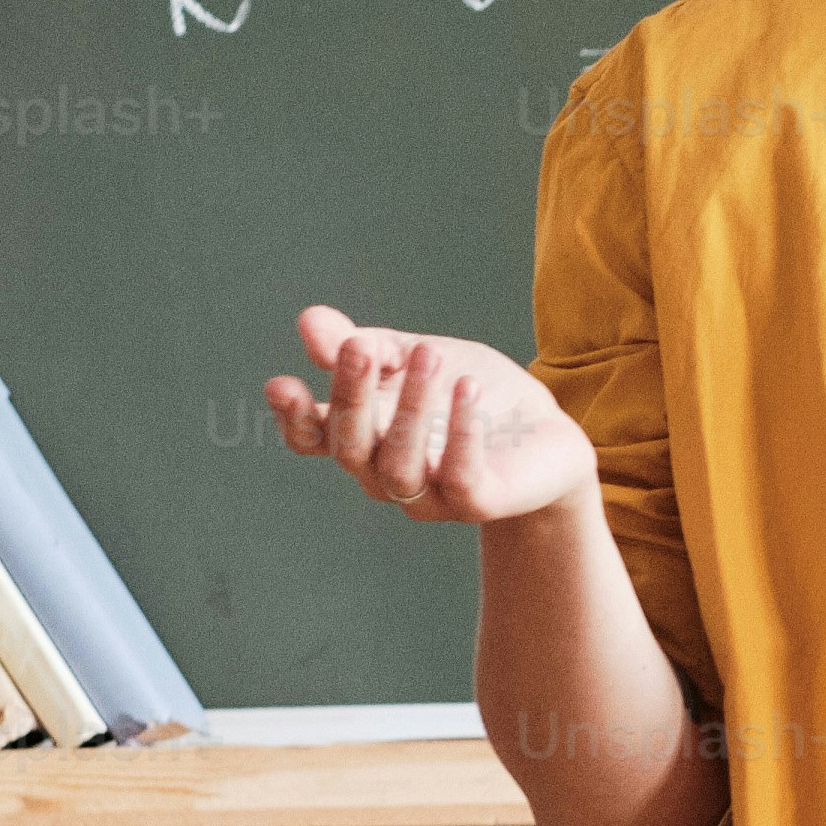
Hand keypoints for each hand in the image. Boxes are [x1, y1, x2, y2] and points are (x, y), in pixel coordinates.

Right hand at [265, 303, 600, 526]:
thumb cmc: (469, 393)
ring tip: (429, 353)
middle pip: (350, 447)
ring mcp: (429, 496)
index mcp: (362, 437)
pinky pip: (459, 477)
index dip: (294, 417)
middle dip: (351, 397)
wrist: (544, 435)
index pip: (312, 438)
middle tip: (359, 348)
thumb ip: (368, 345)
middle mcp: (384, 473)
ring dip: (410, 408)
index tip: (282, 384)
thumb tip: (309, 322)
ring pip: (400, 465)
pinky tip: (467, 388)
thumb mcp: (415, 357)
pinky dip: (461, 433)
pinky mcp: (476, 503)